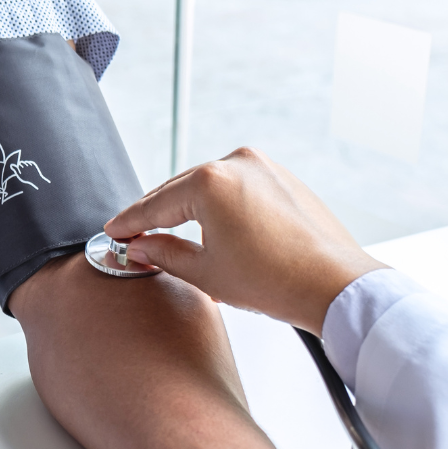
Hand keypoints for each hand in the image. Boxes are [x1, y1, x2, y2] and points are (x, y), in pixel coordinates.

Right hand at [104, 147, 386, 335]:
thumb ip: (164, 253)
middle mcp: (237, 163)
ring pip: (209, 188)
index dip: (129, 223)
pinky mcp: (283, 179)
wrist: (333, 285)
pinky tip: (208, 230)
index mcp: (210, 182)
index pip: (155, 204)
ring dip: (187, 210)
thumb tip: (142, 247)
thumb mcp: (205, 272)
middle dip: (157, 215)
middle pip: (179, 190)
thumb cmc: (276, 280)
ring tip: (169, 237)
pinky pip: (237, 189)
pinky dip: (217, 207)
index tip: (113, 232)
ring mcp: (264, 167)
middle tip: (134, 237)